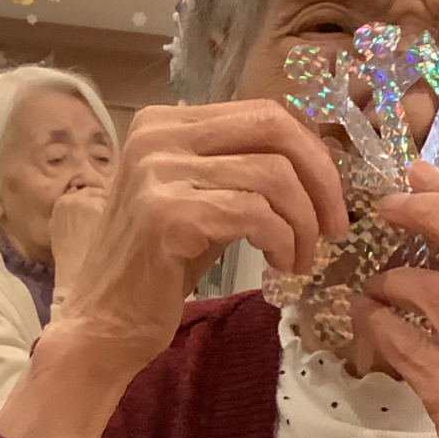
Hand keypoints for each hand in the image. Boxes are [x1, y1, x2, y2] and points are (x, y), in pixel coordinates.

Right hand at [0, 101, 347, 437]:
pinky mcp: (167, 216)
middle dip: (321, 179)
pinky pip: (255, 215)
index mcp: (165, 123)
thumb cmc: (156, 268)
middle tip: (335, 227)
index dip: (313, 153)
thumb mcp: (201, 200)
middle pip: (273, 129)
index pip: (264, 112)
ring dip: (304, 224)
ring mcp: (157, 173)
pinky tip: (281, 266)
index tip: (330, 199)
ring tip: (301, 258)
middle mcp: (156, 136)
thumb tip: (320, 157)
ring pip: (273, 176)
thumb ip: (243, 169)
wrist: (103, 325)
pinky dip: (283, 242)